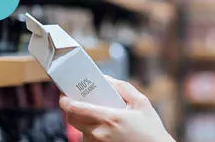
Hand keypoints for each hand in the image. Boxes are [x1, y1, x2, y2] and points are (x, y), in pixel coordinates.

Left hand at [60, 76, 174, 141]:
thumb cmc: (150, 130)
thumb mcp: (142, 103)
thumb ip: (123, 88)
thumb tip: (107, 79)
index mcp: (109, 118)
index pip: (75, 108)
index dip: (65, 100)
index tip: (64, 94)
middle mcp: (100, 133)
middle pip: (72, 119)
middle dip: (70, 109)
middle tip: (76, 101)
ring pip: (80, 129)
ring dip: (83, 121)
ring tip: (98, 116)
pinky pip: (87, 138)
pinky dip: (91, 131)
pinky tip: (104, 129)